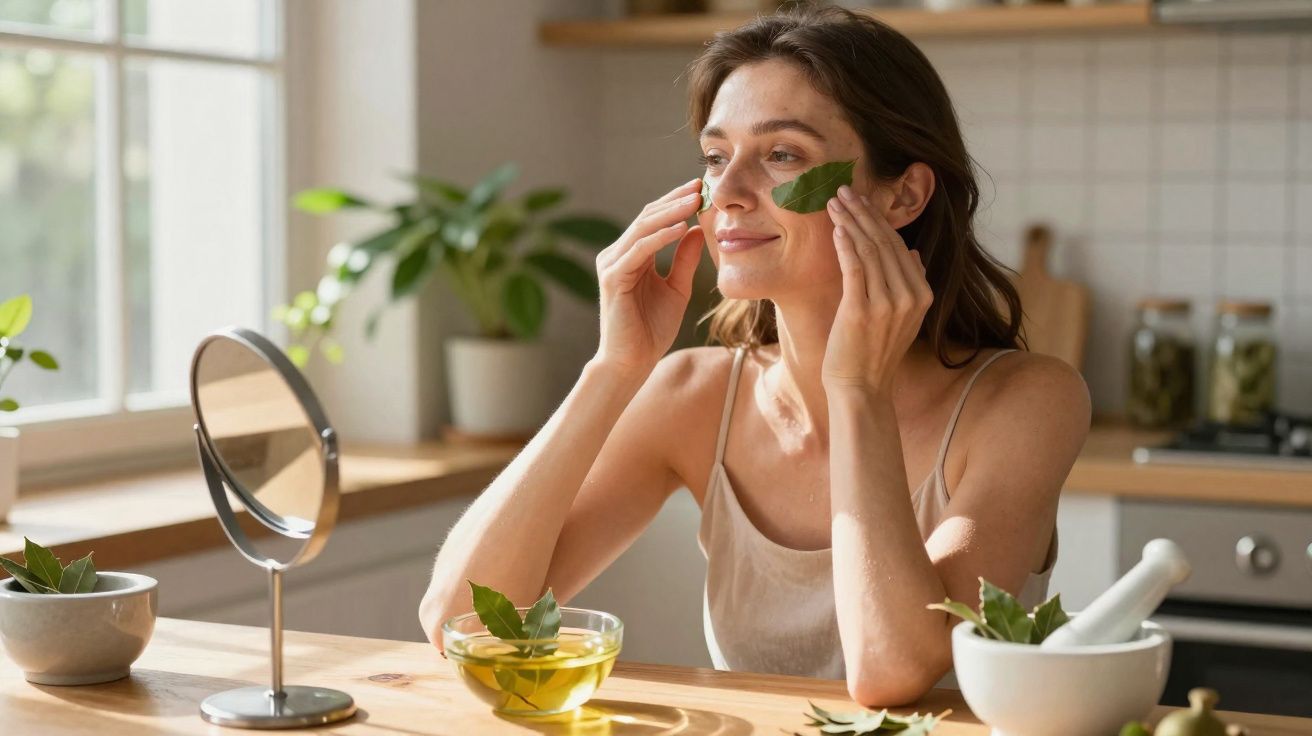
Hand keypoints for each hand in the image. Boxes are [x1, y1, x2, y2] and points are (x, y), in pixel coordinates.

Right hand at [593, 178, 705, 376]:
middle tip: (701, 186)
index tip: (702, 189)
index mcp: (631, 255)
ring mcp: (612, 265)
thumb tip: (696, 230)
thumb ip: (684, 260)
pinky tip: (680, 227)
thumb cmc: (651, 330)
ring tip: (695, 200)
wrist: (632, 362)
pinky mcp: (613, 279)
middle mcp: (617, 255)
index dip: (676, 202)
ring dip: (670, 212)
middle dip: (675, 200)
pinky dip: (660, 237)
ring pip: (643, 229)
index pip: (654, 219)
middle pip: (647, 217)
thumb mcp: (677, 289)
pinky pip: (639, 251)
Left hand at [821, 185, 932, 394]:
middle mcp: (910, 296)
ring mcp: (887, 304)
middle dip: (863, 212)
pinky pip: (854, 268)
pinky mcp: (862, 310)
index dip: (878, 220)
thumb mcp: (902, 317)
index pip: (899, 246)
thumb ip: (910, 284)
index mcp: (922, 295)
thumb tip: (913, 252)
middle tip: (843, 190)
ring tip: (834, 203)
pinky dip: (845, 244)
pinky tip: (837, 228)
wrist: (861, 387)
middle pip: (884, 243)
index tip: (861, 200)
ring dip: (850, 221)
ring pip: (869, 250)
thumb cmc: (874, 352)